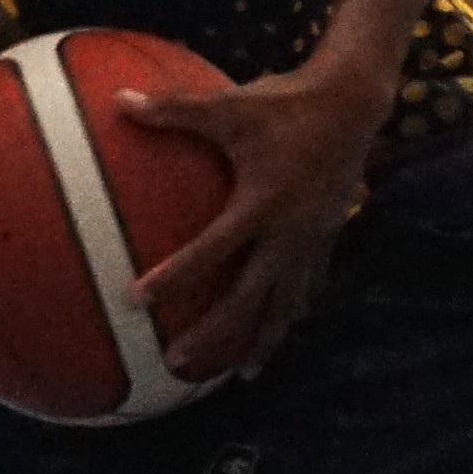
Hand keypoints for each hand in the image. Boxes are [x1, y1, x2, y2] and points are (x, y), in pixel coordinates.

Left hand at [119, 58, 389, 381]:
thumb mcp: (228, 105)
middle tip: (177, 360)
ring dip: (262, 340)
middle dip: (214, 333)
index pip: (211, 252)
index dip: (173, 277)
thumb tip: (118, 102)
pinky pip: (308, 285)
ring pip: (286, 304)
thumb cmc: (285, 102)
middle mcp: (290, 231)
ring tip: (241, 373)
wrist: (354, 100)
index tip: (137, 301)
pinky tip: (280, 330)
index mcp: (262, 204)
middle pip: (249, 298)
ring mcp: (314, 238)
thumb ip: (173, 110)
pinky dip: (291, 312)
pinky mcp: (330, 235)